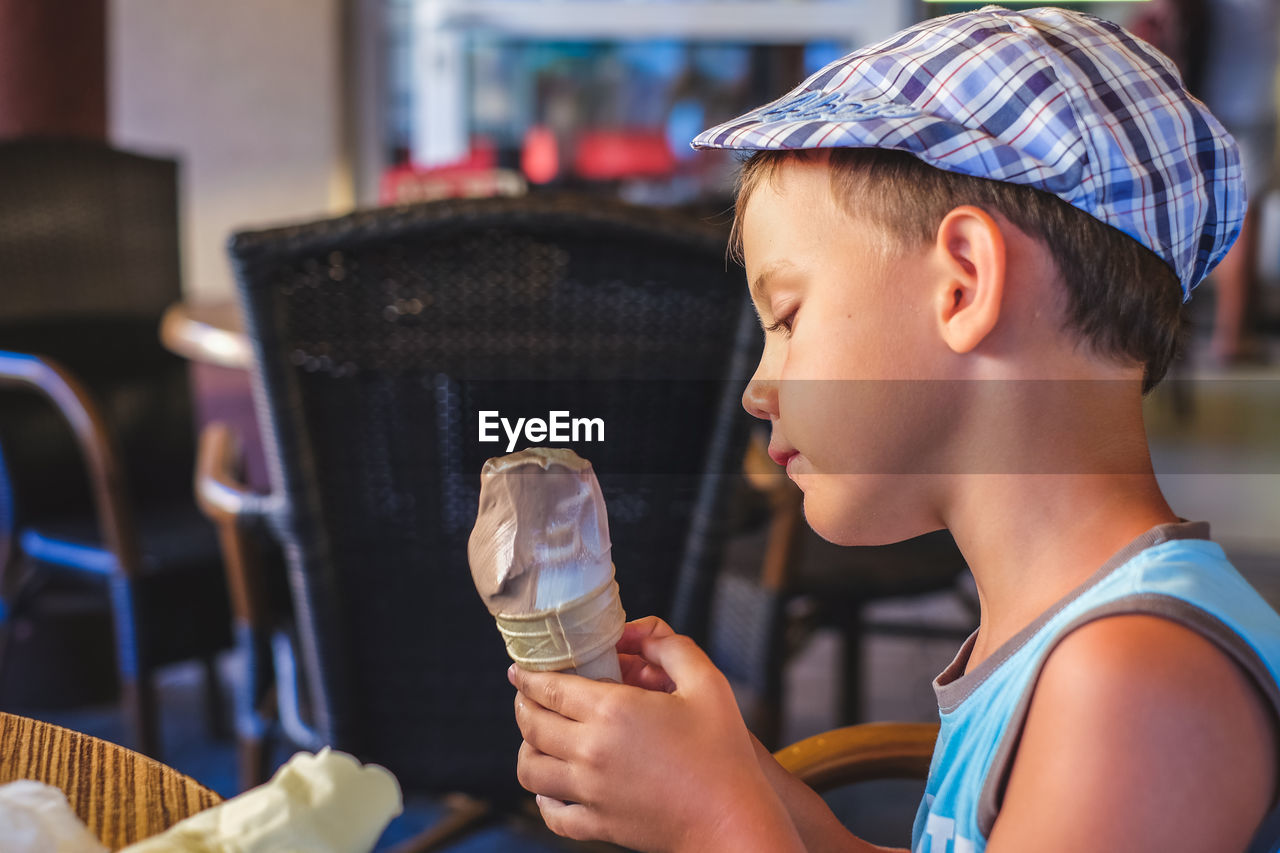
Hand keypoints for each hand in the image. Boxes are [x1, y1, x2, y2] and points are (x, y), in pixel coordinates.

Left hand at [510, 616, 802, 851]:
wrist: (732, 821)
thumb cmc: (723, 753)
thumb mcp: (707, 683)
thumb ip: (670, 647)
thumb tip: (637, 631)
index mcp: (613, 711)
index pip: (549, 689)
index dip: (528, 676)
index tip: (519, 669)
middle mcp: (591, 751)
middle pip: (532, 725)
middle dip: (522, 704)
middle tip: (525, 694)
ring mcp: (590, 792)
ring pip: (530, 770)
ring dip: (525, 748)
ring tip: (536, 736)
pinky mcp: (598, 824)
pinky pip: (551, 813)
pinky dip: (541, 798)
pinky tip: (550, 786)